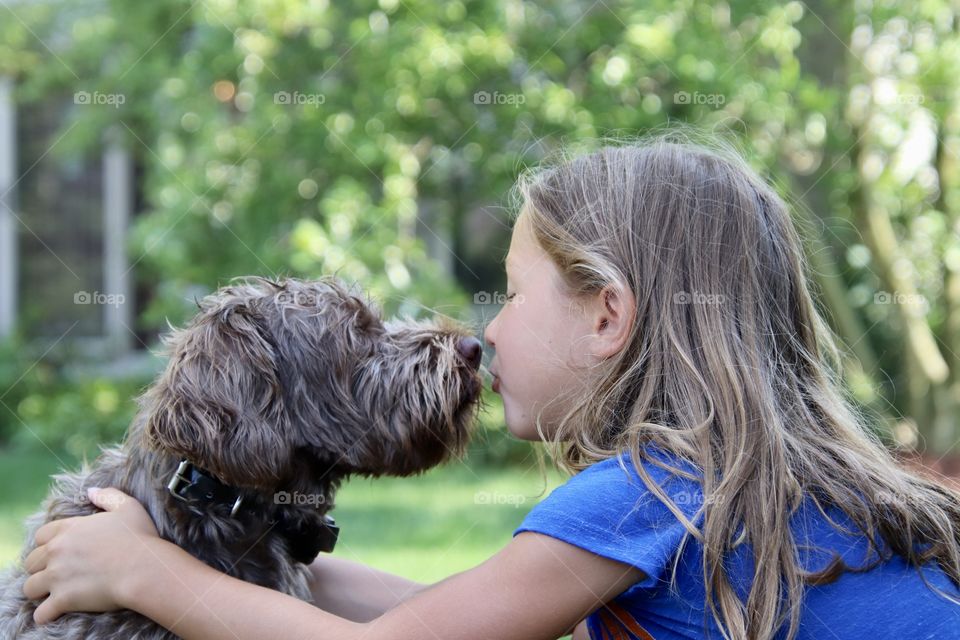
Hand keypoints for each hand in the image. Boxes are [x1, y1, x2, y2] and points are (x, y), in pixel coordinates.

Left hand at [22, 487, 160, 624]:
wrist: (144, 568)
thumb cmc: (139, 537)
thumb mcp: (128, 507)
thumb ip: (107, 495)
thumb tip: (91, 490)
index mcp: (70, 529)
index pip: (41, 536)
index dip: (48, 544)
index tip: (59, 552)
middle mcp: (57, 552)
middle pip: (31, 562)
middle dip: (40, 568)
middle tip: (56, 573)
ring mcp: (57, 577)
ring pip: (30, 587)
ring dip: (39, 591)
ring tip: (52, 594)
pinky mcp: (63, 599)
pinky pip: (41, 613)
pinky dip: (46, 614)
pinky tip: (55, 612)